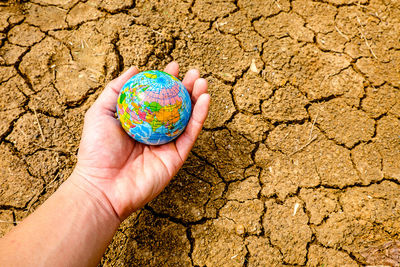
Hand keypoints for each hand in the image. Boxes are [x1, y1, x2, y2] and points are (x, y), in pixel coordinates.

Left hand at [72, 62, 209, 219]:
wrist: (103, 186)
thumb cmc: (97, 150)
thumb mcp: (100, 112)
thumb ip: (116, 90)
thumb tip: (134, 68)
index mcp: (139, 121)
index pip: (157, 97)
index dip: (166, 81)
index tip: (173, 66)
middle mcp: (155, 131)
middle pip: (175, 106)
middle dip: (186, 87)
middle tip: (192, 72)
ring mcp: (167, 144)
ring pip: (187, 118)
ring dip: (197, 98)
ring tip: (201, 80)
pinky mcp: (176, 157)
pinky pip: (191, 134)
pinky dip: (200, 116)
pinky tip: (205, 99)